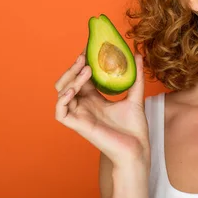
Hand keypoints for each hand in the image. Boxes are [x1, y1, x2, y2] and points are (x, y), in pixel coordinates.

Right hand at [55, 50, 149, 167]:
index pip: (82, 77)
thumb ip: (136, 76)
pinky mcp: (78, 126)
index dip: (82, 63)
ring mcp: (79, 115)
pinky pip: (60, 112)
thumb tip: (137, 54)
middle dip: (73, 68)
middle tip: (84, 56)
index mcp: (95, 99)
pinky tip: (74, 89)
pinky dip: (63, 99)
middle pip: (68, 82)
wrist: (137, 148)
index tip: (88, 49)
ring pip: (62, 93)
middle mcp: (84, 106)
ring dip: (70, 79)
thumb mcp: (136, 96)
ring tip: (86, 69)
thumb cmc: (134, 128)